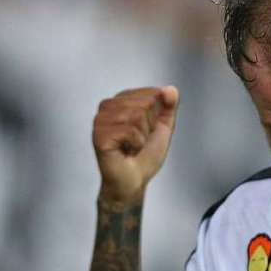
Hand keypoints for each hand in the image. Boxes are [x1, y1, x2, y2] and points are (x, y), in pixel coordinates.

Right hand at [92, 86, 179, 204]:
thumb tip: (171, 89)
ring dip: (143, 137)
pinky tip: (127, 151)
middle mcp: (107, 106)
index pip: (152, 94)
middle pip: (145, 103)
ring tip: (132, 146)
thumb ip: (168, 107)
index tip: (146, 131)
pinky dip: (136, 145)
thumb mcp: (162, 128)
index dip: (157, 117)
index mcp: (121, 101)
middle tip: (139, 141)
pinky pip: (130, 130)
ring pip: (137, 116)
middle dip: (150, 127)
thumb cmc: (144, 155)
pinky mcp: (99, 134)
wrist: (134, 180)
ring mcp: (100, 120)